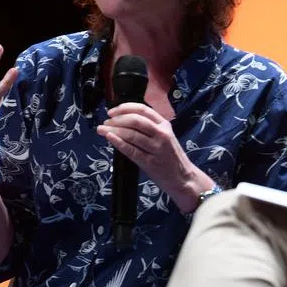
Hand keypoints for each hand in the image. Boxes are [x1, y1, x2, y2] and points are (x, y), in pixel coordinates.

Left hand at [98, 103, 212, 211]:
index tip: (112, 111)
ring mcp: (156, 148)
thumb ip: (149, 127)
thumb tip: (123, 120)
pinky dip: (118, 143)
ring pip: (131, 134)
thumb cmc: (171, 157)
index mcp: (164, 125)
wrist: (183, 178)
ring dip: (113, 130)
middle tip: (106, 122)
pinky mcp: (150, 163)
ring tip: (102, 130)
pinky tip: (110, 138)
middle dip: (117, 119)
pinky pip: (131, 150)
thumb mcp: (165, 136)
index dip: (124, 108)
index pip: (143, 109)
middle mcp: (161, 134)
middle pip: (135, 120)